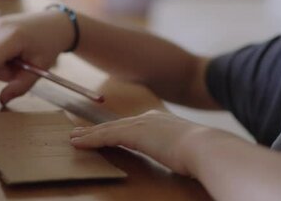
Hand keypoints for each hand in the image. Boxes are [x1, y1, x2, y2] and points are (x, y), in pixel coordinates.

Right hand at [0, 11, 72, 103]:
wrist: (51, 23)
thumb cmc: (47, 44)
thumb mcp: (40, 67)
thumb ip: (21, 85)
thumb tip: (2, 99)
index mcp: (13, 37)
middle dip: (4, 72)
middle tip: (22, 65)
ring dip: (1, 66)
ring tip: (17, 56)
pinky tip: (10, 51)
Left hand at [70, 110, 211, 175]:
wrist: (205, 147)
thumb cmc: (202, 154)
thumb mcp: (188, 150)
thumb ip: (179, 151)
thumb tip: (183, 162)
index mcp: (162, 121)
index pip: (132, 125)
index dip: (116, 129)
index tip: (105, 133)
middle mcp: (150, 118)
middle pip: (117, 124)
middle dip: (97, 130)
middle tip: (80, 133)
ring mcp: (142, 124)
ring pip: (107, 129)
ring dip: (89, 135)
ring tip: (74, 139)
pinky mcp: (134, 133)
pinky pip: (106, 136)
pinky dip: (90, 140)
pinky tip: (78, 144)